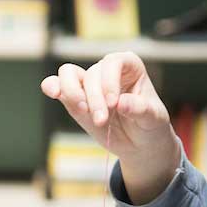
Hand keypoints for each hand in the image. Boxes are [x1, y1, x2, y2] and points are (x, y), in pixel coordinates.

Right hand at [41, 52, 178, 203]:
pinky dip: (52, 87)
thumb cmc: (150, 125)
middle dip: (94, 98)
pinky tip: (52, 93)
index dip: (109, 81)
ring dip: (72, 93)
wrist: (139, 143)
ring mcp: (89, 83)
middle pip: (92, 74)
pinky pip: (57, 85)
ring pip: (69, 74)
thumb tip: (121, 103)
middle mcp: (107, 70)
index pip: (113, 62)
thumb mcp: (153, 119)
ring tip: (82, 111)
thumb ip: (140, 109)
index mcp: (129, 66)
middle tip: (101, 120)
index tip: (114, 103)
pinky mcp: (74, 97)